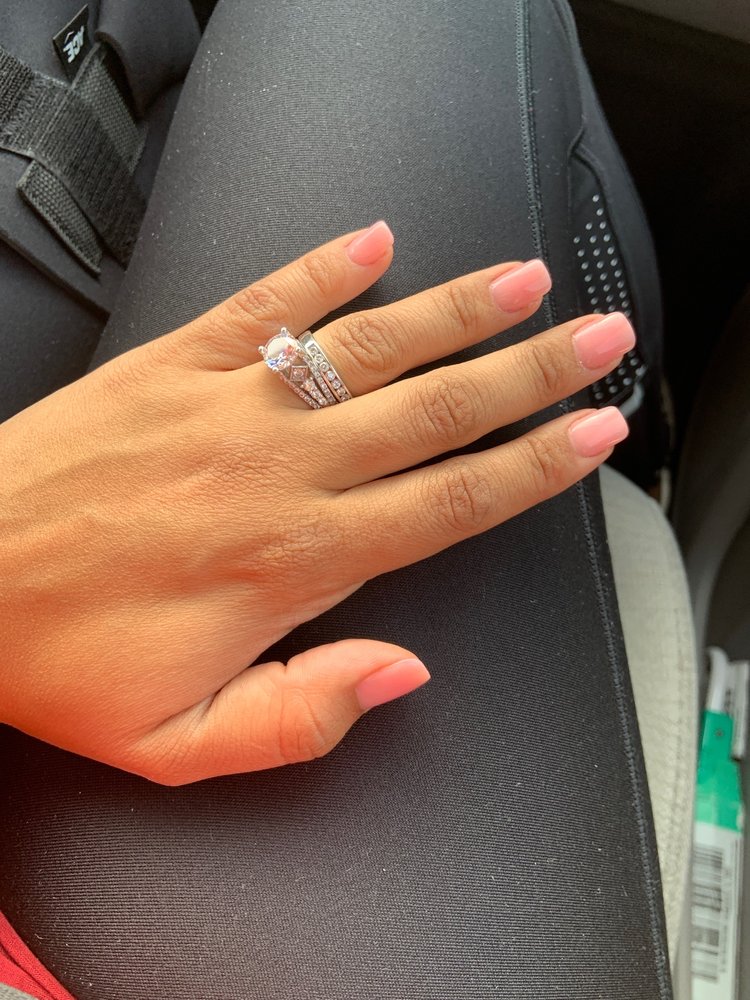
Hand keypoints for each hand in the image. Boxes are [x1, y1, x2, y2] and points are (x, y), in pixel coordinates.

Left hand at [0, 221, 632, 783]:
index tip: (592, 435)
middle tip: (597, 342)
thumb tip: (399, 674)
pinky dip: (320, 268)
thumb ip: (300, 716)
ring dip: (456, 311)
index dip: (533, 468)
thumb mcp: (179, 743)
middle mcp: (272, 469)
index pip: (447, 503)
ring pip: (367, 345)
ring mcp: (222, 405)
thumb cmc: (55, 660)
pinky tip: (372, 241)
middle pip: (434, 411)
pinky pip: (260, 301)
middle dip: (532, 374)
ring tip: (525, 283)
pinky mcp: (166, 364)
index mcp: (288, 559)